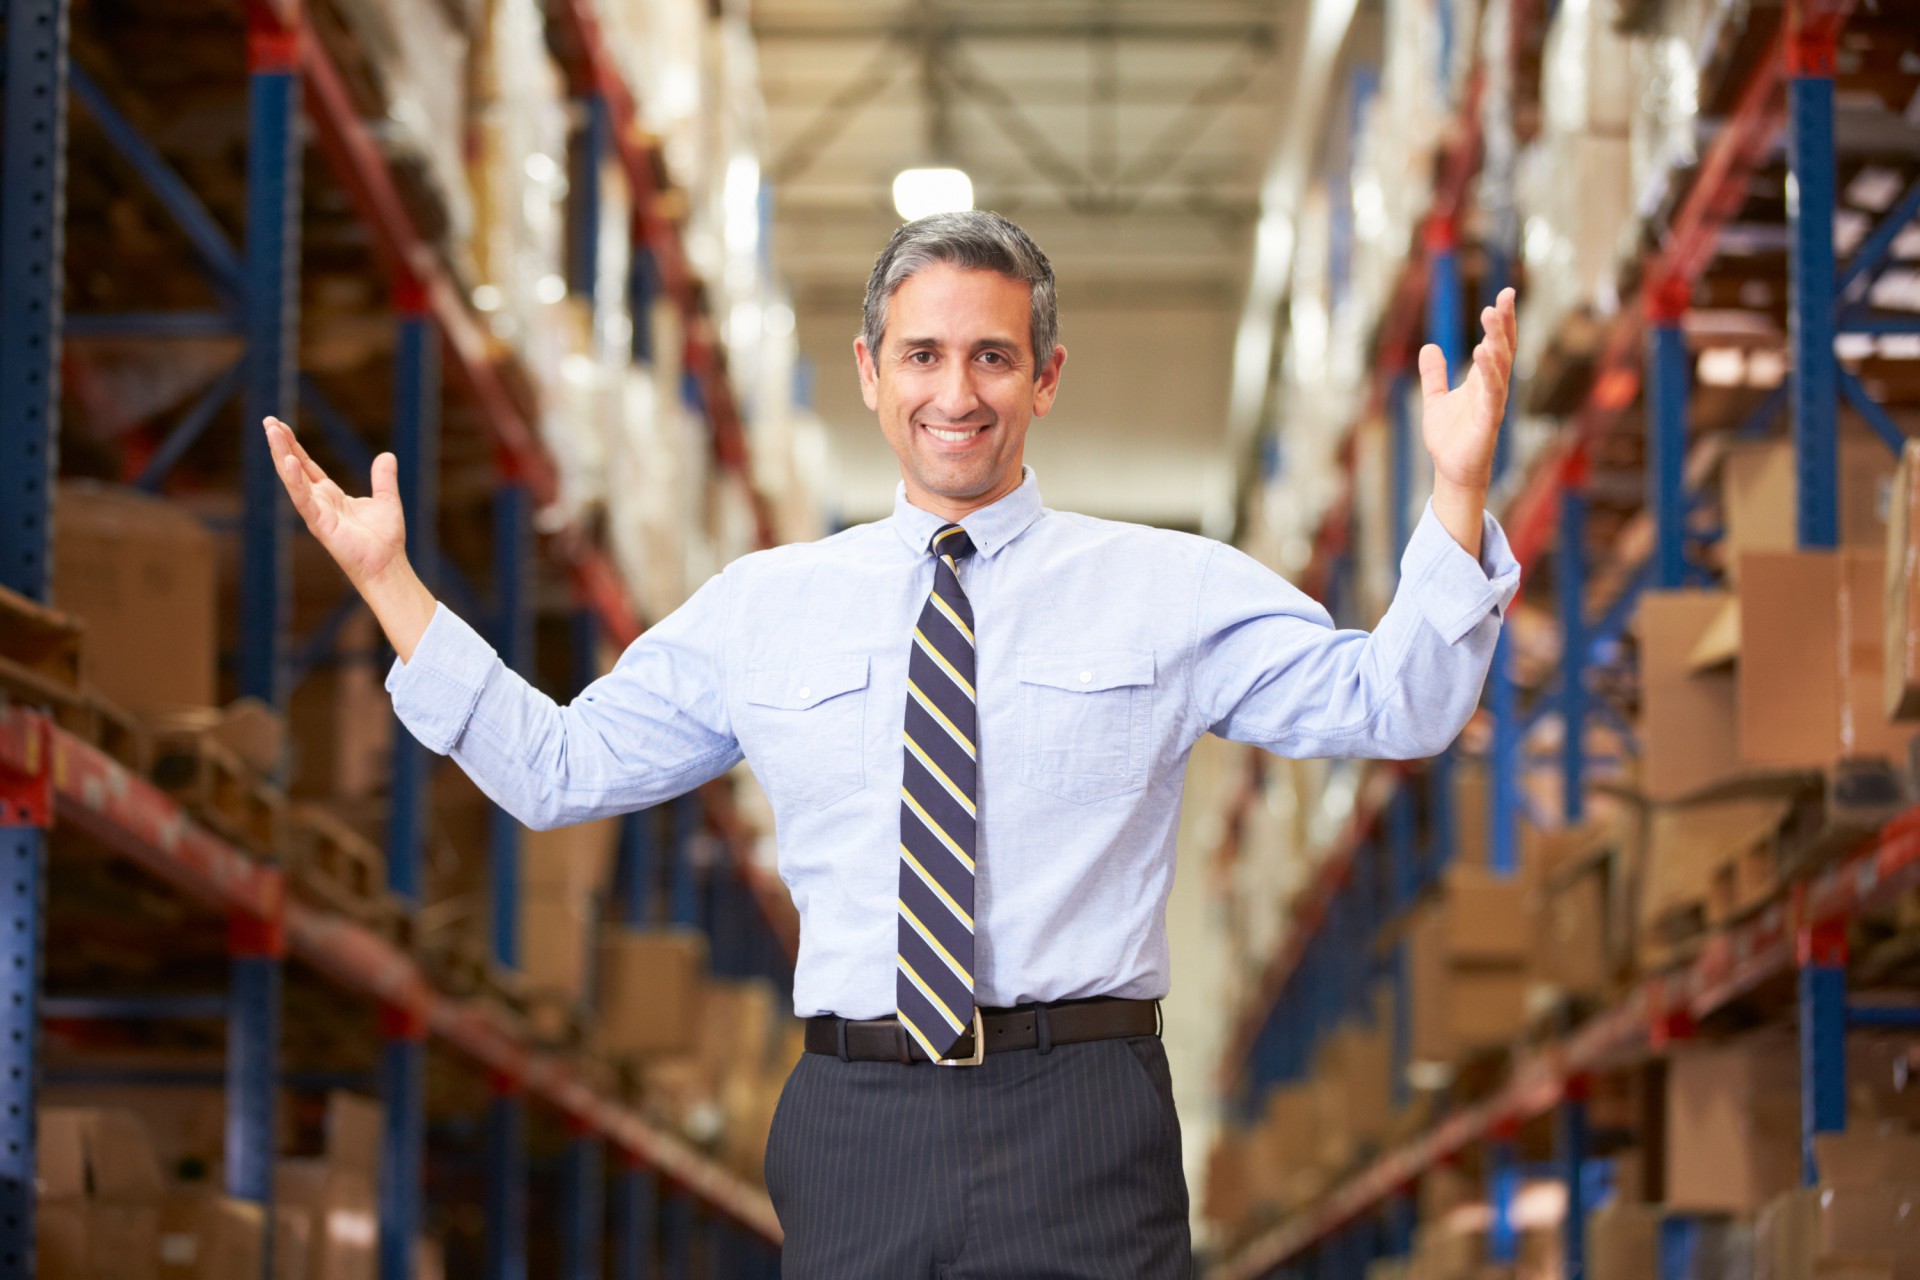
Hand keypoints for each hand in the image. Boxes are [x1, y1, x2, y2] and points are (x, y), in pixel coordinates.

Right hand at [263, 416, 407, 590]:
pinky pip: (304, 499)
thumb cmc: (384, 539)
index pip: (306, 466)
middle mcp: (318, 502)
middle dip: (281, 445)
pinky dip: (295, 481)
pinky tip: (289, 461)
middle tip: (268, 420)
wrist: (387, 565)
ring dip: (282, 455)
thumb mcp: (386, 500)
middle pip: (294, 468)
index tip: (280, 425)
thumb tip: (387, 455)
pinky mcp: (320, 525)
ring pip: (293, 479)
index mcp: (330, 496)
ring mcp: (316, 513)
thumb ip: (383, 478)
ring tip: (272, 432)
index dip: (294, 446)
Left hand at [1417, 288, 1516, 556]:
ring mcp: (1492, 403)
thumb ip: (1434, 374)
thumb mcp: (1435, 399)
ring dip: (1496, 341)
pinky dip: (1489, 372)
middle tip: (1503, 298)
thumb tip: (1429, 347)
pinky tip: (1483, 352)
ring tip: (1492, 317)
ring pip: (1498, 367)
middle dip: (1503, 324)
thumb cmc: (1450, 437)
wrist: (1451, 470)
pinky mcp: (1488, 420)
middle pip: (1502, 349)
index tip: (1506, 294)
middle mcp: (1491, 387)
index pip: (1496, 344)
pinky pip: (1491, 392)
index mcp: (1482, 380)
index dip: (1502, 321)